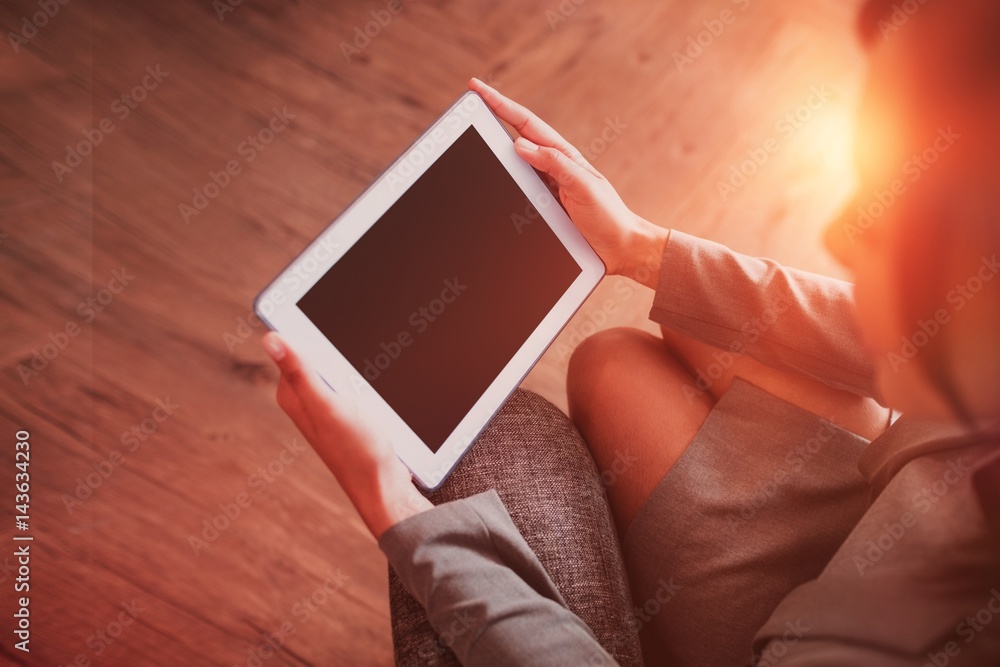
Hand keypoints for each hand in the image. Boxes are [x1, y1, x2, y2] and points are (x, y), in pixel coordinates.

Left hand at [262, 332, 431, 539]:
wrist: (384, 486)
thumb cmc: (356, 451)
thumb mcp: (327, 405)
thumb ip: (300, 372)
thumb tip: (270, 337)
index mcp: (292, 393)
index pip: (293, 344)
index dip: (310, 326)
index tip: (327, 312)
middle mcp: (306, 399)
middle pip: (319, 352)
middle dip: (339, 345)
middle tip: (359, 354)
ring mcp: (328, 405)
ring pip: (341, 366)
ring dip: (357, 361)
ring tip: (370, 373)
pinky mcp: (349, 412)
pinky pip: (355, 381)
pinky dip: (368, 377)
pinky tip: (378, 384)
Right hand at [469, 77, 668, 287]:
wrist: (620, 248)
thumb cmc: (609, 216)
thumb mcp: (583, 186)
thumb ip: (555, 164)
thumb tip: (520, 145)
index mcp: (563, 156)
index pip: (525, 124)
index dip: (499, 104)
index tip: (477, 88)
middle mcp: (551, 167)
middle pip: (514, 137)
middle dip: (490, 118)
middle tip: (469, 103)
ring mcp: (544, 186)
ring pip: (511, 164)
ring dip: (491, 151)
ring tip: (470, 139)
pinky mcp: (541, 206)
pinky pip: (514, 189)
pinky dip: (499, 181)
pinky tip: (487, 180)